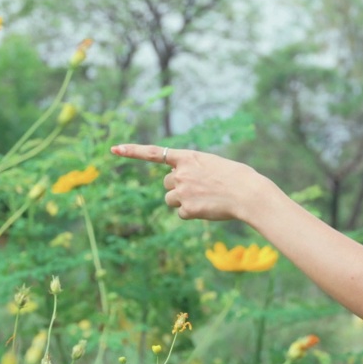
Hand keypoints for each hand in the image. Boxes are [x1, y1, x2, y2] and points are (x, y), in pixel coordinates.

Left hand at [110, 144, 267, 221]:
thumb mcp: (213, 165)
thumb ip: (194, 169)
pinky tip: (207, 209)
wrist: (248, 194)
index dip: (133, 151)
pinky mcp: (186, 208)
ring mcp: (182, 191)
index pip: (154, 153)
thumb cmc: (238, 178)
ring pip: (170, 200)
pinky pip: (181, 213)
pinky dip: (192, 213)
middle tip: (199, 189)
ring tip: (205, 199)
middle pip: (166, 183)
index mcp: (188, 157)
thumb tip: (180, 188)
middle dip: (178, 187)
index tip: (114, 149)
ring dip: (183, 201)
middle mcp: (180, 173)